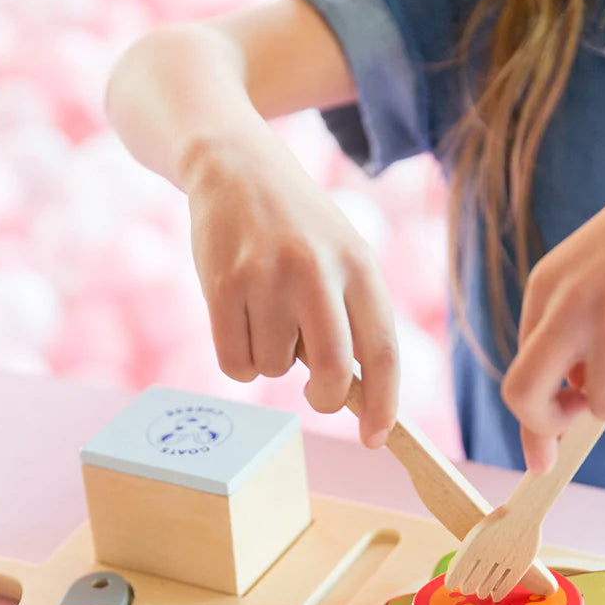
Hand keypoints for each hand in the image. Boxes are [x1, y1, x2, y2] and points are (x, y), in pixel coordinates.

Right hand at [183, 125, 397, 447]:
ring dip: (270, 359)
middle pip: (330, 372)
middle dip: (324, 397)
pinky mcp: (220, 285)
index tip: (375, 438)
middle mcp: (316, 270)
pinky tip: (239, 320)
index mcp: (359, 265)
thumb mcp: (342, 254)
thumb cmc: (297, 227)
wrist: (234, 166)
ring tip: (267, 313)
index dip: (383, 403)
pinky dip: (238, 359)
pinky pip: (234, 363)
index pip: (381, 351)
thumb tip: (357, 397)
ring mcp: (266, 277)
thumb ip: (353, 317)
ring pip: (273, 370)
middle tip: (316, 392)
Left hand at [502, 130, 604, 472]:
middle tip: (584, 414)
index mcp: (545, 290)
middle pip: (525, 397)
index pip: (518, 377)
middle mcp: (570, 303)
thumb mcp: (592, 278)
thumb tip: (559, 423)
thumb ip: (569, 340)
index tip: (545, 453)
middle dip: (549, 426)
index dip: (534, 423)